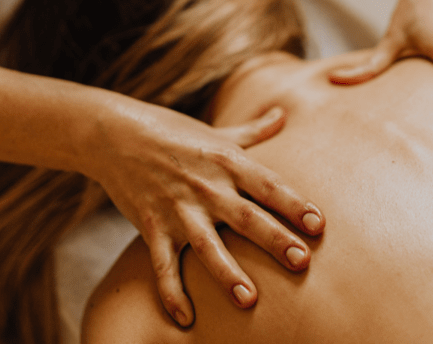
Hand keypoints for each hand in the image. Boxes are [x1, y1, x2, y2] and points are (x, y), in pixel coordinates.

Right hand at [89, 99, 324, 326]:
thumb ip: (252, 131)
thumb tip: (282, 114)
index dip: (294, 204)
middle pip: (246, 216)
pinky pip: (163, 265)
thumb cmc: (172, 132)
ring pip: (208, 245)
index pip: (267, 184)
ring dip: (228, 273)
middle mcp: (206, 186)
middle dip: (274, 239)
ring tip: (249, 299)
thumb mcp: (215, 130)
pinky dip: (172, 293)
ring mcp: (178, 209)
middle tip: (301, 261)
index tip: (318, 223)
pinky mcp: (152, 227)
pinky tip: (186, 319)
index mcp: (227, 161)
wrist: (114, 135)